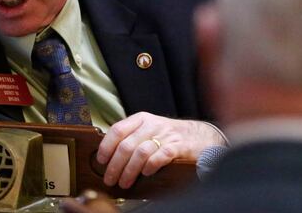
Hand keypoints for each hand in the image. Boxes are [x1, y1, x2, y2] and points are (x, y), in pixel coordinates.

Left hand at [96, 112, 224, 188]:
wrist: (200, 135)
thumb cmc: (169, 135)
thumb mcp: (148, 129)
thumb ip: (131, 137)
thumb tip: (108, 154)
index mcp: (141, 119)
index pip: (117, 130)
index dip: (106, 146)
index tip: (101, 160)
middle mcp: (151, 125)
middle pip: (126, 145)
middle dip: (115, 165)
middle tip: (110, 178)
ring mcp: (165, 135)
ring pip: (140, 152)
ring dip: (129, 170)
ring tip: (124, 182)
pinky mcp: (178, 146)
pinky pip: (160, 156)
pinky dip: (150, 166)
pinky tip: (145, 173)